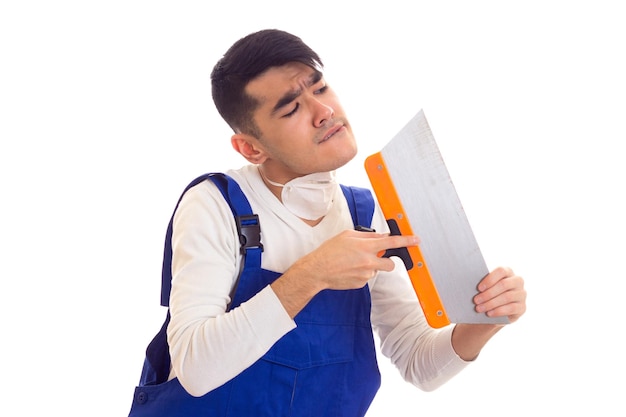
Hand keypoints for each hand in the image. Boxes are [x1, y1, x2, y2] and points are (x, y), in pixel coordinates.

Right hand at [272, 230, 418, 317]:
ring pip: (376, 270)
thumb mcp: (347, 235)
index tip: (415, 240)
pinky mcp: (361, 283)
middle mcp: (369, 261)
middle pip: (390, 263)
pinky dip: (361, 273)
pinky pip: (367, 277)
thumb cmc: (329, 251)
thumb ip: (366, 236)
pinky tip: (349, 270)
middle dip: (387, 260)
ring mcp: (366, 274)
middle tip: (375, 257)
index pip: (391, 242)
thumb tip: (379, 237)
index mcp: (366, 246)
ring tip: (352, 263)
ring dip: (370, 266)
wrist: (318, 271)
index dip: (406, 241)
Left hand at [473, 266, 525, 322]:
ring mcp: (521, 294)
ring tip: (479, 308)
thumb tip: (468, 284)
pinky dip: (498, 311)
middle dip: (488, 293)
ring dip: (491, 303)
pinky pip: (511, 308)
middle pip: (504, 284)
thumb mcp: (485, 287)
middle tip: (476, 300)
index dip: (490, 279)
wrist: (493, 311)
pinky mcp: (522, 307)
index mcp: (508, 272)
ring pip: (507, 297)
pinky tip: (489, 313)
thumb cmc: (487, 294)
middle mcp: (517, 281)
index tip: (479, 288)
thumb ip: (482, 284)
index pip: (501, 271)